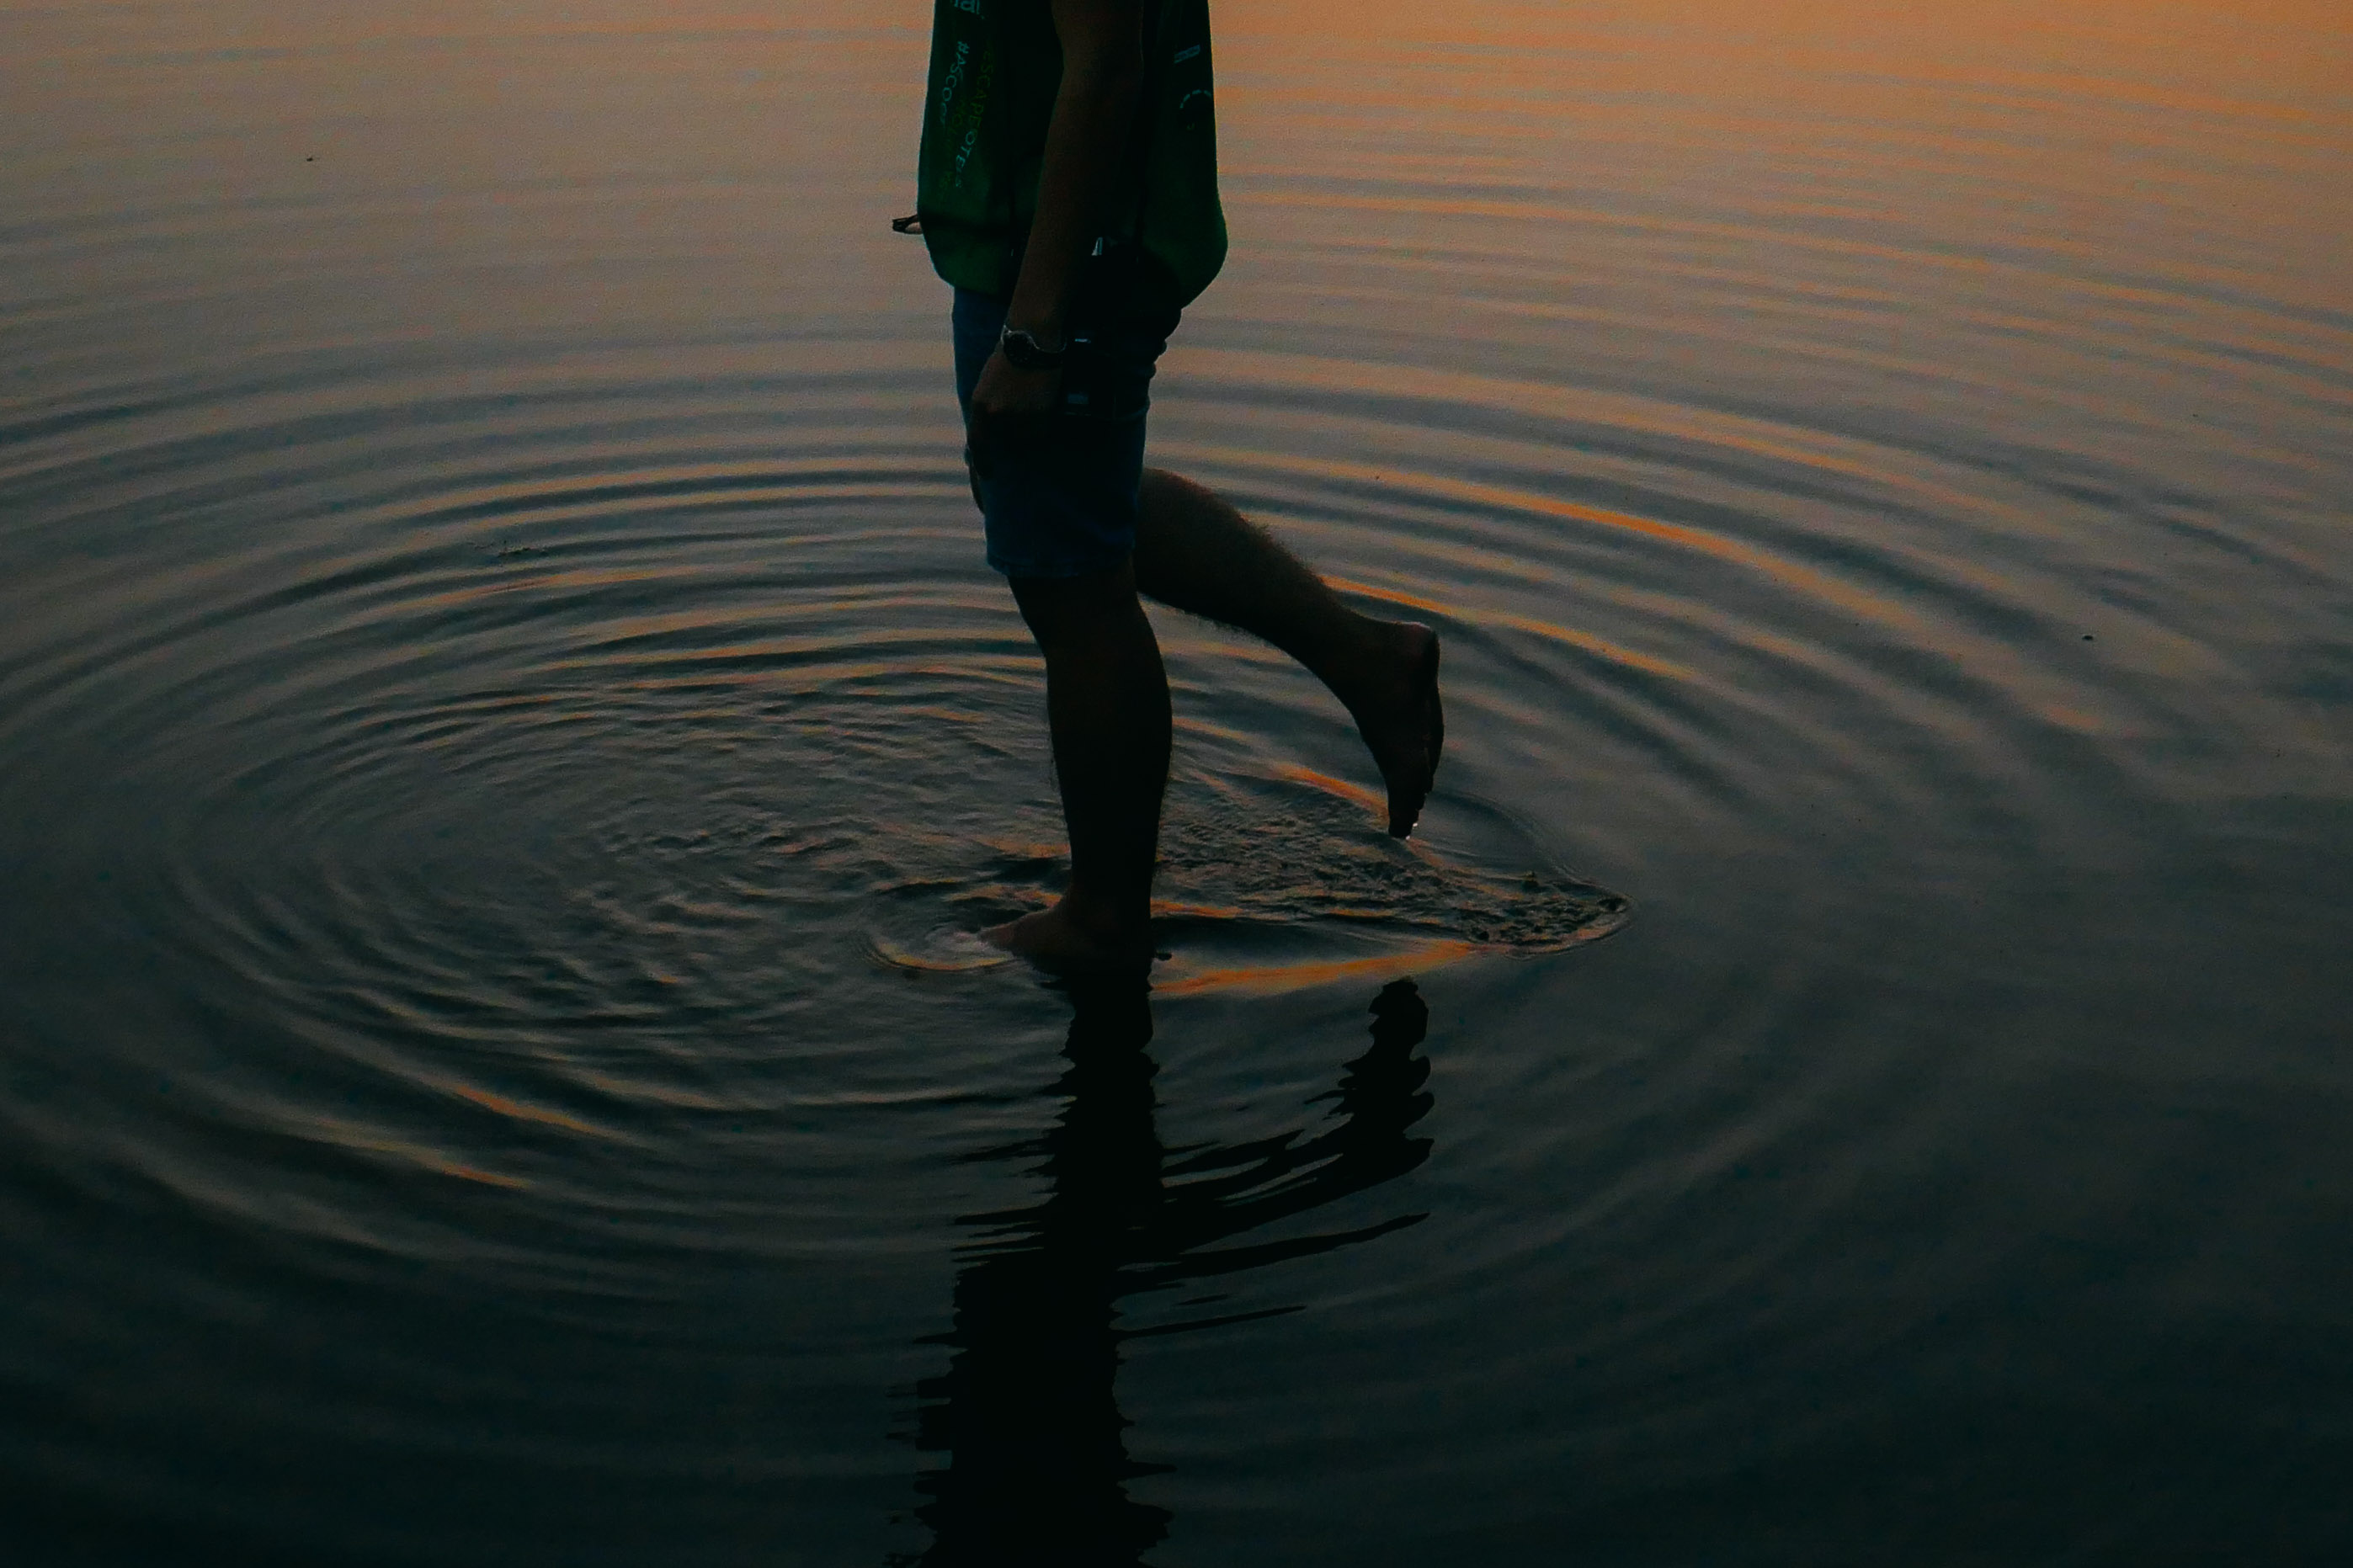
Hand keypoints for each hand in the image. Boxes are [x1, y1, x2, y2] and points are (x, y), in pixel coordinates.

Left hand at [966, 348, 1062, 475]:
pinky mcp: (1040, 413)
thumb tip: (990, 434)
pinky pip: (1041, 431)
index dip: (982, 465)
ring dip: (1029, 432)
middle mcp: (996, 415)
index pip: (977, 444)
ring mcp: (1018, 415)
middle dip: (1011, 442)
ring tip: (1033, 409)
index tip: (988, 476)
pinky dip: (1042, 426)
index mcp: (979, 405)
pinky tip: (1043, 408)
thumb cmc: (1008, 357)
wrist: (1031, 339)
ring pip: (1025, 439)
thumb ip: (986, 408)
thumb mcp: (987, 383)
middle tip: (1020, 431)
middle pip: (1005, 444)